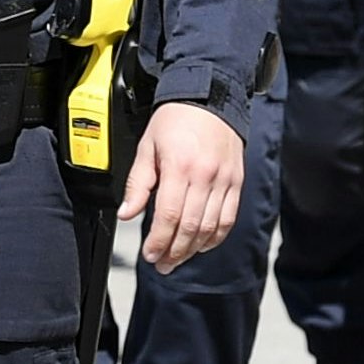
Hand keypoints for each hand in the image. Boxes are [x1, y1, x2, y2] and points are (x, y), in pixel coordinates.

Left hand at [121, 102, 242, 268]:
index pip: (169, 216)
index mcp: (180, 166)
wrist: (209, 98)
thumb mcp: (147, 147)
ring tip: (178, 259)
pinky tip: (201, 244)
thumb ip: (138, 183)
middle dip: (174, 252)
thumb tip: (127, 214)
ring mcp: (224, 180)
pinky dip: (216, 236)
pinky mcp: (236, 181)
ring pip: (211, 227)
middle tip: (162, 264)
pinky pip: (228, 218)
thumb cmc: (175, 120)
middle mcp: (205, 176)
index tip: (149, 254)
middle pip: (191, 227)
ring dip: (193, 249)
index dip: (158, 241)